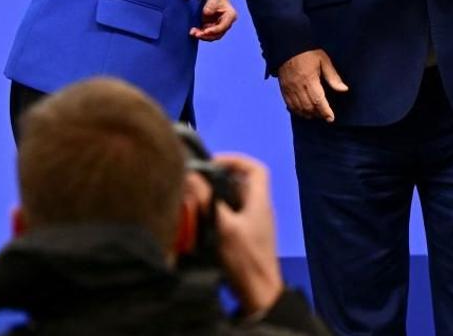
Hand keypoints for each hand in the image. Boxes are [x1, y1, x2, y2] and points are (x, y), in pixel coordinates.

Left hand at [190, 0, 236, 40]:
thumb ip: (211, 5)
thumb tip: (207, 13)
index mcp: (230, 16)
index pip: (223, 27)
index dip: (214, 30)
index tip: (205, 31)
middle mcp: (226, 24)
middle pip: (218, 34)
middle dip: (207, 36)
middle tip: (197, 34)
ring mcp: (219, 27)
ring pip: (212, 36)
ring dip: (202, 36)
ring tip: (193, 33)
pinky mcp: (212, 28)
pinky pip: (206, 34)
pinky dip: (200, 33)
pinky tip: (193, 31)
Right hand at [210, 153, 284, 317]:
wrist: (258, 292)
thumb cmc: (245, 258)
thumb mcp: (224, 227)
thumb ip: (209, 201)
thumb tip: (193, 177)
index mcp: (260, 200)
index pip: (256, 169)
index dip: (236, 160)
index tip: (214, 162)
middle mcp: (259, 208)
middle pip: (242, 183)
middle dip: (221, 179)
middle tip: (199, 181)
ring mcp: (253, 223)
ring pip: (235, 200)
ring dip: (217, 196)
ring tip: (196, 198)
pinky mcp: (245, 237)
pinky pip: (232, 216)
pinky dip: (217, 213)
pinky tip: (201, 219)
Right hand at [277, 49, 346, 121]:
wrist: (288, 47)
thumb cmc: (308, 53)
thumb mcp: (324, 61)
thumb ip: (333, 77)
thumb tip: (344, 89)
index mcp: (310, 80)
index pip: (318, 101)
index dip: (325, 112)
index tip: (331, 118)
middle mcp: (299, 87)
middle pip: (309, 107)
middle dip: (317, 114)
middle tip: (325, 116)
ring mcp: (290, 89)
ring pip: (299, 108)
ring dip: (308, 114)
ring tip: (315, 115)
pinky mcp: (284, 89)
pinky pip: (290, 105)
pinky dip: (297, 111)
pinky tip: (303, 112)